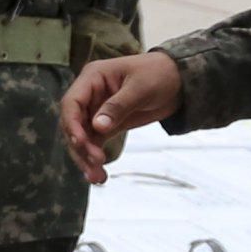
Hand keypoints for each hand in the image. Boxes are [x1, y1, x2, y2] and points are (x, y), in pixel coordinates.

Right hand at [58, 50, 181, 183]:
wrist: (179, 81)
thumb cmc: (159, 74)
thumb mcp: (141, 88)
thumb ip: (118, 106)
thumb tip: (97, 127)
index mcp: (92, 78)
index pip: (71, 103)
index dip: (72, 124)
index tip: (81, 142)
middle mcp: (89, 96)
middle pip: (73, 124)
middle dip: (80, 146)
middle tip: (96, 163)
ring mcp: (96, 112)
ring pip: (82, 138)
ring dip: (86, 158)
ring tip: (97, 178)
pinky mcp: (107, 126)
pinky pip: (95, 144)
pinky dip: (95, 159)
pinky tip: (100, 175)